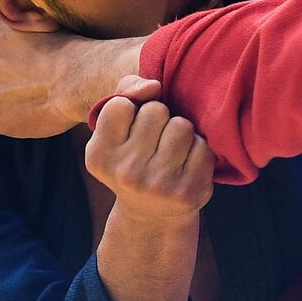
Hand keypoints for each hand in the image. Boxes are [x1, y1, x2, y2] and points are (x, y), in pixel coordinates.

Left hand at [0, 0, 143, 137]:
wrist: (81, 78)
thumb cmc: (63, 41)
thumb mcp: (32, 13)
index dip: (10, 46)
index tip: (31, 50)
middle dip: (7, 71)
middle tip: (38, 72)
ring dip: (12, 94)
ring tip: (42, 91)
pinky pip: (6, 118)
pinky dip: (20, 115)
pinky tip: (42, 107)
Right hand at [87, 87, 214, 222]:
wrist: (152, 215)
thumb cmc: (133, 159)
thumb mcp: (115, 131)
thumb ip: (125, 93)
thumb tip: (153, 85)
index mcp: (99, 155)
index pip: (121, 104)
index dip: (132, 110)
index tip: (131, 129)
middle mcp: (126, 172)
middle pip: (155, 111)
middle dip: (159, 119)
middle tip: (154, 142)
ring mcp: (158, 183)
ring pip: (182, 125)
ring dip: (180, 132)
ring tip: (171, 150)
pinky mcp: (187, 191)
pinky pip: (202, 146)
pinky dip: (197, 150)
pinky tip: (186, 164)